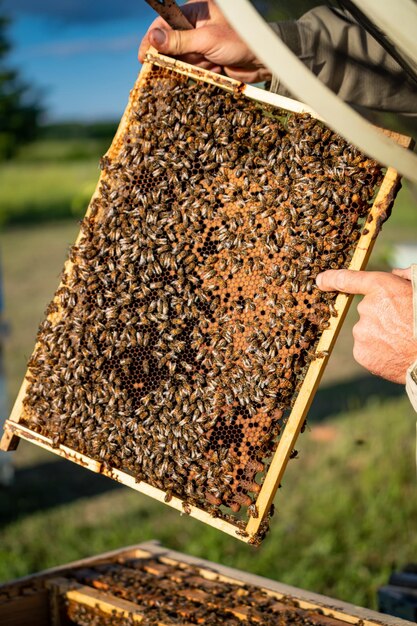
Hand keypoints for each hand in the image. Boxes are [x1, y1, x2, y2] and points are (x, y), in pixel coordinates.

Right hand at [138, 0, 270, 82]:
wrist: (263, 62)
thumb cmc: (240, 42)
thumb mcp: (207, 40)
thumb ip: (179, 40)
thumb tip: (152, 38)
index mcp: (194, 12)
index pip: (164, 24)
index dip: (152, 40)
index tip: (143, 57)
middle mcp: (194, 26)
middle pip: (170, 44)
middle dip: (176, 58)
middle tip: (183, 65)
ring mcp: (199, 44)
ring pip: (181, 60)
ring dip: (191, 67)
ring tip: (210, 64)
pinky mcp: (205, 60)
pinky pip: (191, 69)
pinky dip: (197, 74)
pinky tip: (211, 70)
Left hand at [316, 268, 416, 383]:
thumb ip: (403, 278)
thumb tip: (393, 274)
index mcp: (382, 288)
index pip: (348, 279)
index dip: (332, 279)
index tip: (320, 281)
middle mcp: (366, 308)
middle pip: (367, 311)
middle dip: (382, 317)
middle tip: (403, 326)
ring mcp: (361, 332)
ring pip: (367, 332)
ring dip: (381, 336)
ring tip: (403, 342)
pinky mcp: (361, 353)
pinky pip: (366, 350)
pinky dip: (379, 353)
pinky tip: (395, 354)